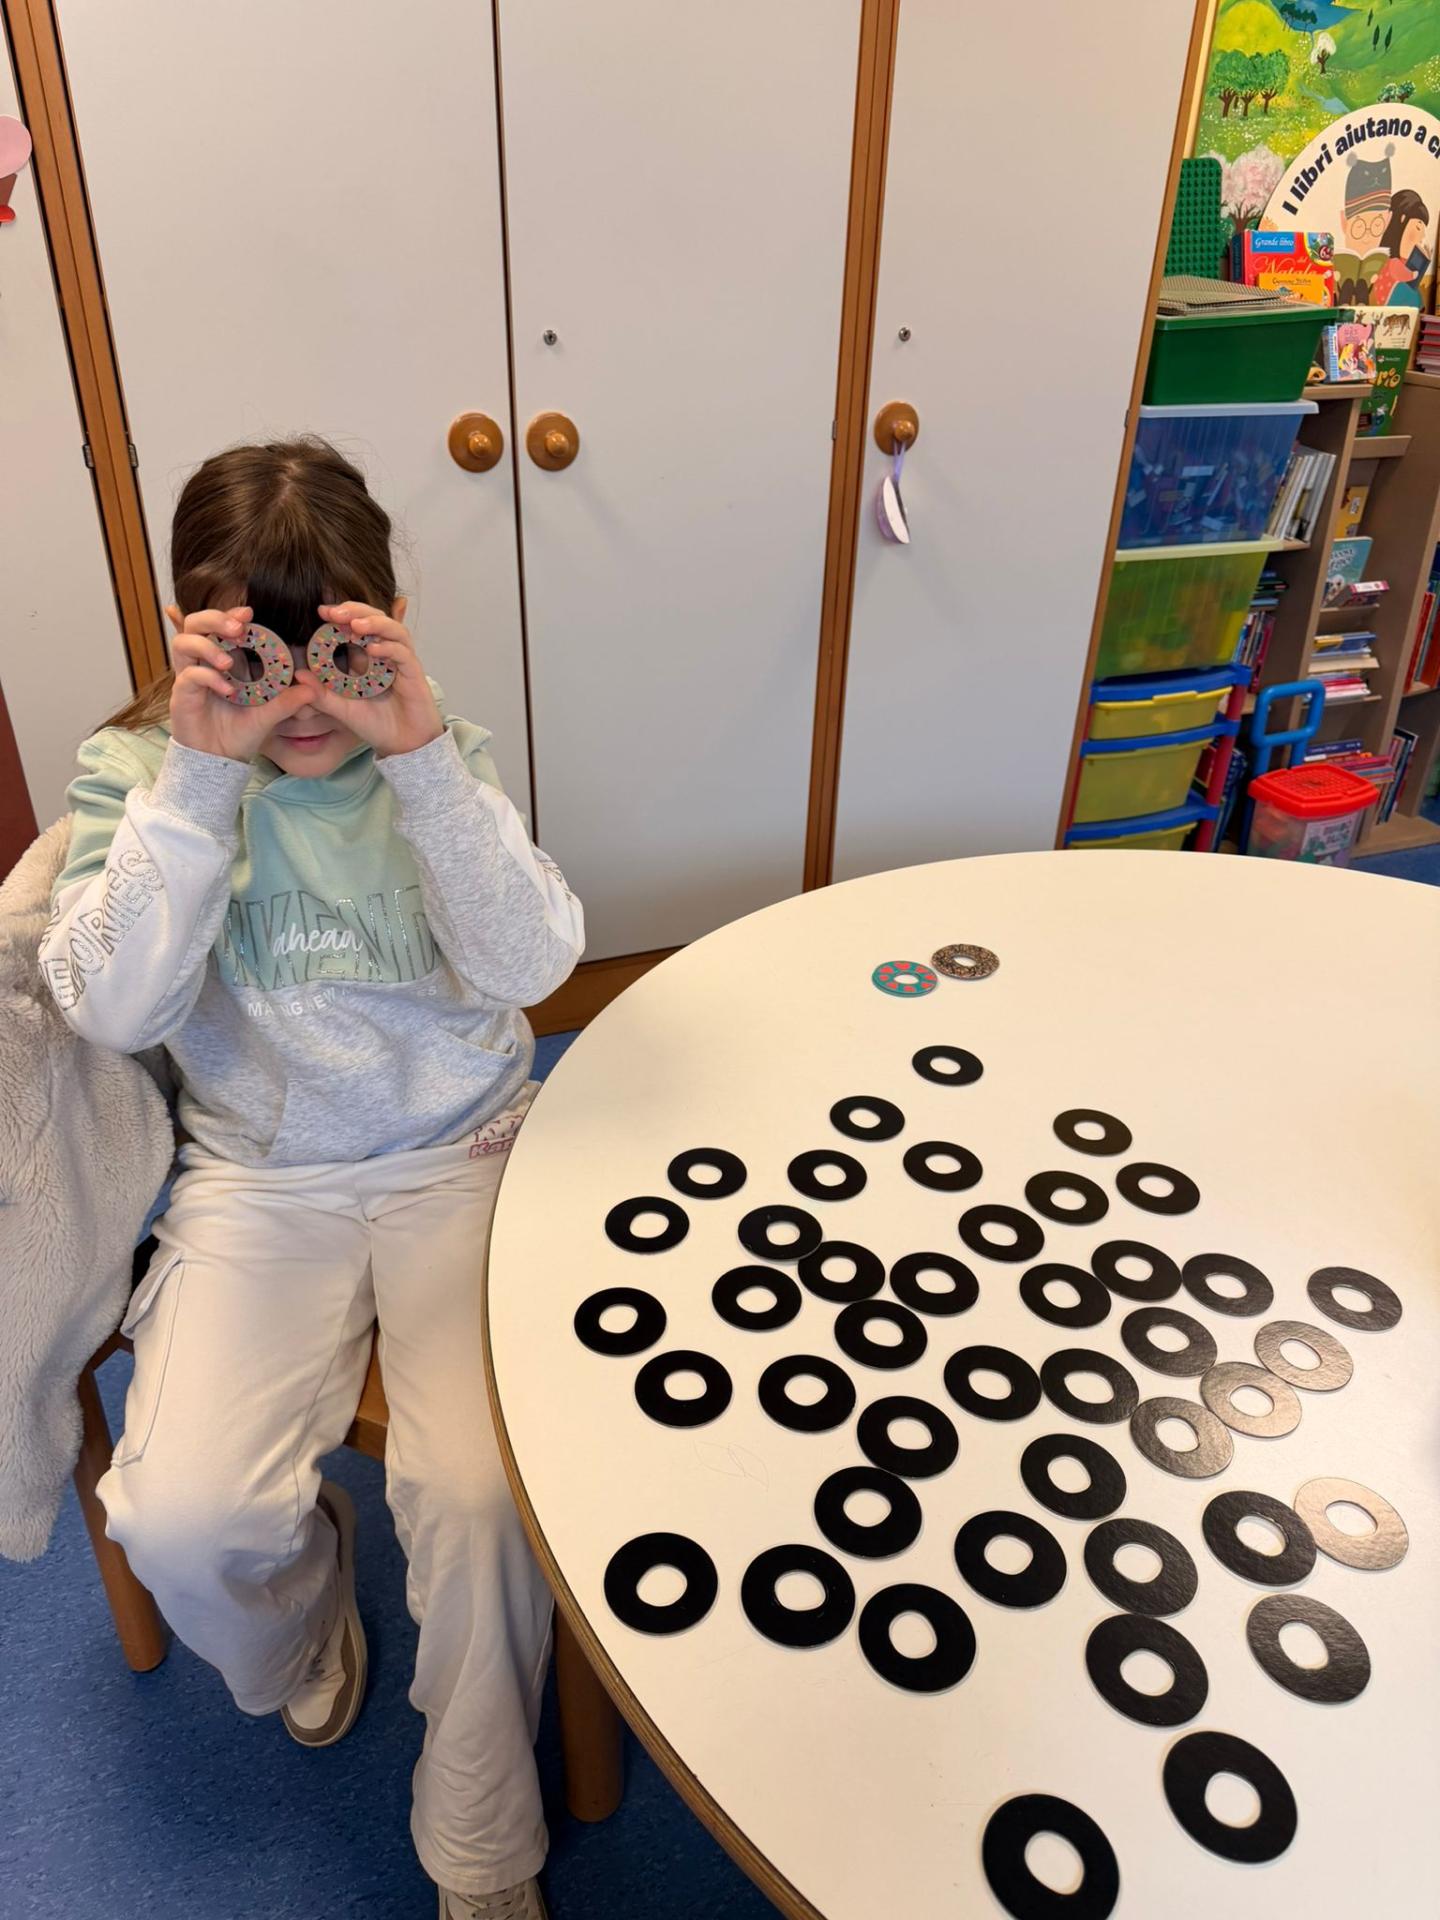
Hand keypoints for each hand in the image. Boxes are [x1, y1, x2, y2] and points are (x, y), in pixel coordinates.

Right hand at [168, 607, 312, 761]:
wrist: (219, 760)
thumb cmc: (239, 734)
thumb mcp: (268, 715)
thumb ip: (287, 701)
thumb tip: (313, 688)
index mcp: (221, 660)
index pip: (217, 624)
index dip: (230, 613)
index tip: (249, 612)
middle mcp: (201, 663)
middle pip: (194, 623)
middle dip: (214, 618)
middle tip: (238, 628)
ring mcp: (189, 677)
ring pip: (182, 642)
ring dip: (207, 646)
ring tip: (229, 663)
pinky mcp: (181, 695)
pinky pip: (188, 676)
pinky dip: (208, 677)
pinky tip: (227, 690)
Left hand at [299, 602, 443, 758]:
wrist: (403, 747)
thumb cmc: (377, 725)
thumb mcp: (343, 710)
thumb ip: (322, 694)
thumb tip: (299, 675)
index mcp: (367, 656)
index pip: (356, 624)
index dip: (341, 613)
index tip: (322, 611)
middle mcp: (386, 653)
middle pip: (375, 617)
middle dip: (355, 609)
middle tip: (334, 612)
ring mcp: (401, 661)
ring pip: (394, 629)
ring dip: (375, 622)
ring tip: (355, 625)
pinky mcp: (414, 673)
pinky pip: (404, 654)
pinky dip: (389, 648)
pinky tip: (373, 650)